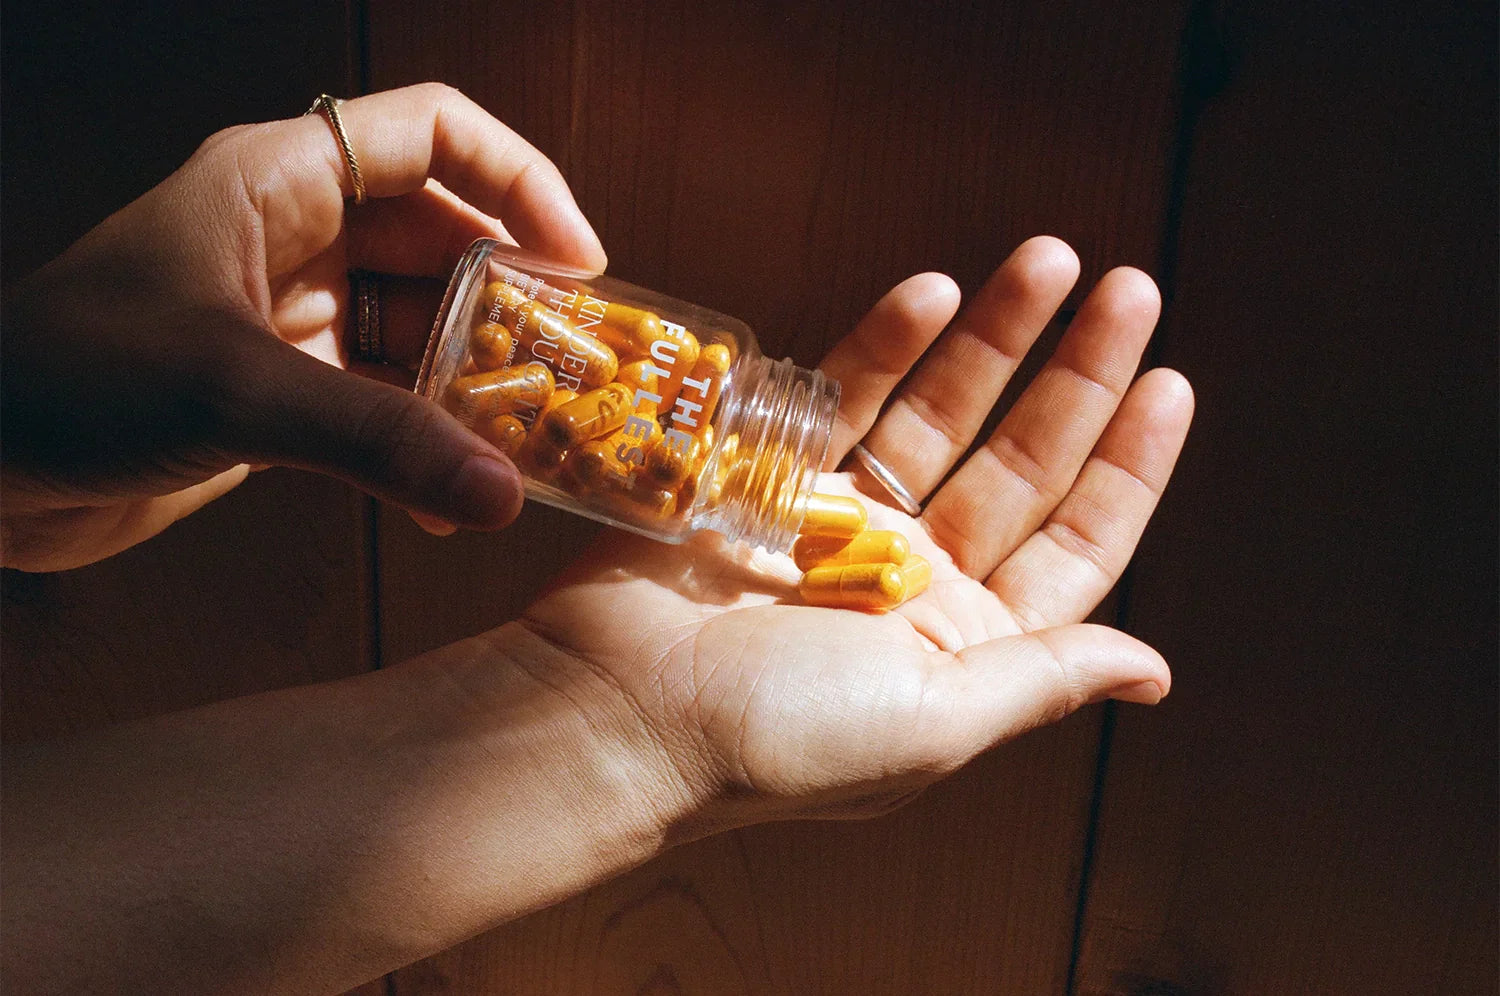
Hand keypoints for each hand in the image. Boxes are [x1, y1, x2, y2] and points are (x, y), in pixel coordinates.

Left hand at [0, 83, 604, 571]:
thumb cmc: (69, 381)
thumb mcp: (236, 392)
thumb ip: (380, 442)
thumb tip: (503, 493)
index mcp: (281, 180)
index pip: (433, 135)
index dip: (521, 182)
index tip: (583, 264)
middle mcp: (294, 235)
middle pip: (442, 238)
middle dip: (512, 300)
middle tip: (576, 367)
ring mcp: (287, 315)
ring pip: (416, 328)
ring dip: (472, 382)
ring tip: (529, 441)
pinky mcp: (278, 391)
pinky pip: (381, 402)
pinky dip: (422, 442)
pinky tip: (450, 499)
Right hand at [504, 237, 1193, 828]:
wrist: (613, 714)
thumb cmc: (775, 740)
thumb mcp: (934, 723)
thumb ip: (1044, 678)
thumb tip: (1154, 670)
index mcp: (964, 642)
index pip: (1074, 540)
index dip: (1129, 463)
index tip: (1171, 382)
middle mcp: (912, 577)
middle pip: (1017, 460)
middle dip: (1075, 375)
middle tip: (1130, 286)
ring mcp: (841, 522)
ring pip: (937, 412)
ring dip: (992, 337)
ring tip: (1050, 259)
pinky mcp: (768, 477)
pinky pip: (842, 395)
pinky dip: (886, 341)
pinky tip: (934, 290)